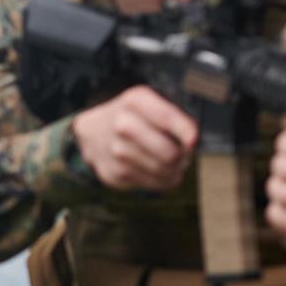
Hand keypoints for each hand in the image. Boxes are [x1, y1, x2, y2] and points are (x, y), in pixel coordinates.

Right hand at [71, 86, 197, 190]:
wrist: (92, 132)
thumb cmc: (133, 117)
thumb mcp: (150, 103)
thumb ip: (175, 117)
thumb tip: (191, 143)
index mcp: (135, 101)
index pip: (167, 119)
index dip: (187, 132)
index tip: (193, 141)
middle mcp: (122, 125)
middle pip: (170, 153)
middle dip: (184, 157)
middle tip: (184, 153)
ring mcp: (116, 152)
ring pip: (165, 172)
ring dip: (175, 170)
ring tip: (171, 161)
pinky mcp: (115, 174)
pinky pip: (155, 184)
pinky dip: (163, 179)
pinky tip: (158, 169)